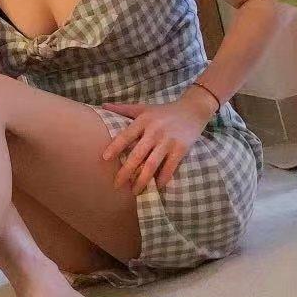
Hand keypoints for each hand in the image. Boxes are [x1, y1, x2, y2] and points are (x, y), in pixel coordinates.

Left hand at [101, 89, 216, 194]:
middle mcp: (155, 131)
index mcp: (143, 121)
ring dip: (142, 180)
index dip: (115, 147)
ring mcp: (168, 140)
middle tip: (116, 185)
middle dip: (126, 171)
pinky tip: (156, 187)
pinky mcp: (181, 148)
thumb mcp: (143, 108)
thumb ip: (123, 109)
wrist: (192, 109)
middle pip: (137, 154)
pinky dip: (162, 178)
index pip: (126, 135)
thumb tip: (103, 105)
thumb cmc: (164, 111)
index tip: (104, 159)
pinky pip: (170, 167)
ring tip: (134, 191)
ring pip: (152, 164)